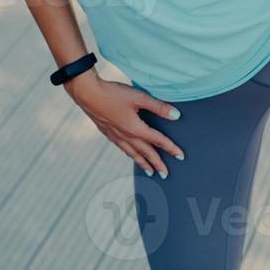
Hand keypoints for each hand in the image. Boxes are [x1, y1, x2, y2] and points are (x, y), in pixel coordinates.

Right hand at [64, 71, 183, 176]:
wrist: (87, 94)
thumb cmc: (114, 94)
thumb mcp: (139, 97)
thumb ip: (158, 107)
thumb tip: (176, 115)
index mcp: (135, 129)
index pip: (158, 141)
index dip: (171, 148)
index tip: (181, 156)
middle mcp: (126, 136)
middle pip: (145, 152)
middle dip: (157, 163)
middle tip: (166, 174)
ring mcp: (115, 136)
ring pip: (132, 153)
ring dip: (143, 163)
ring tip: (150, 172)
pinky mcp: (107, 132)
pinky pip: (122, 148)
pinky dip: (130, 154)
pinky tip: (130, 154)